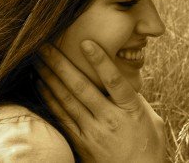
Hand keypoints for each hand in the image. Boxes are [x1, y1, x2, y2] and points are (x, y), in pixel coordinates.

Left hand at [35, 41, 165, 162]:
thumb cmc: (149, 146)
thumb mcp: (151, 118)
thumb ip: (134, 97)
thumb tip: (121, 76)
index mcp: (130, 109)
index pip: (114, 81)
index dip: (101, 61)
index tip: (87, 42)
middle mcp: (109, 119)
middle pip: (81, 88)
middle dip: (61, 64)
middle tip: (45, 44)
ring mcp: (92, 133)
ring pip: (66, 101)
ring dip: (49, 78)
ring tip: (37, 60)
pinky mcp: (81, 143)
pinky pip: (61, 118)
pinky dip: (49, 99)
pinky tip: (40, 85)